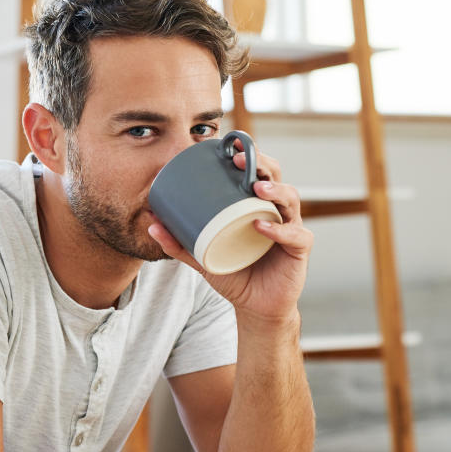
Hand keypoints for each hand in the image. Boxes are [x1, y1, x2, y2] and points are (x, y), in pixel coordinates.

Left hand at [147, 143, 312, 323]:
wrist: (255, 307)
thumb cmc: (234, 274)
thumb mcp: (202, 257)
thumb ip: (179, 243)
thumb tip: (152, 224)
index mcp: (255, 206)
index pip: (256, 173)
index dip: (249, 156)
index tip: (231, 144)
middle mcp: (276, 212)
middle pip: (276, 178)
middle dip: (262, 164)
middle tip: (241, 159)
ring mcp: (290, 228)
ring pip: (290, 200)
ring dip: (275, 190)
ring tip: (256, 187)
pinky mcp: (298, 249)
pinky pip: (294, 235)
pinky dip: (279, 229)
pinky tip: (261, 225)